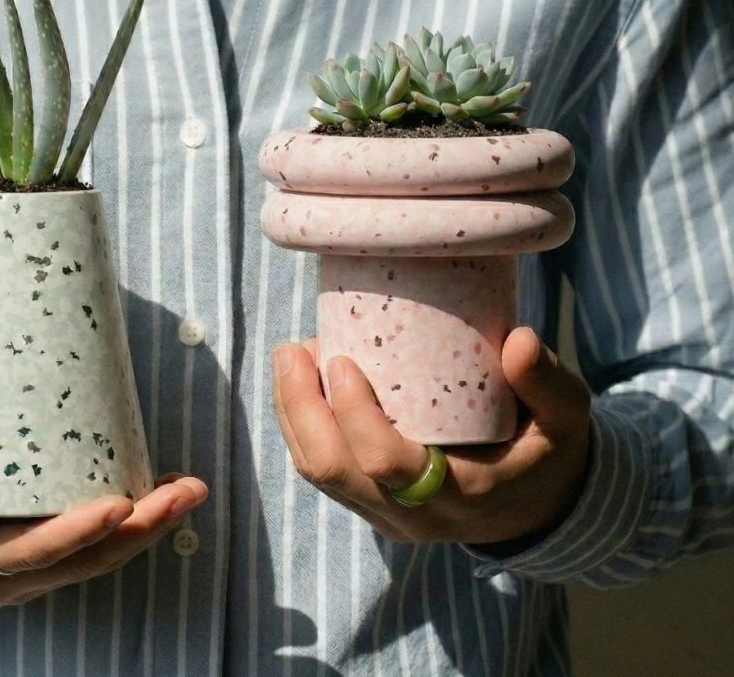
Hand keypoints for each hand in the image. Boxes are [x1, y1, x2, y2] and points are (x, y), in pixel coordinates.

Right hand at [0, 434, 207, 607]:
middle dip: (139, 530)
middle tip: (184, 491)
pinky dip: (132, 528)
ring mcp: (28, 575)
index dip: (74, 534)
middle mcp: (5, 579)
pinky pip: (94, 552)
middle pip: (84, 563)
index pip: (29, 554)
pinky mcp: (42, 562)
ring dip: (148, 529)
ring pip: (99, 562)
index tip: (117, 505)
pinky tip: (160, 494)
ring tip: (188, 489)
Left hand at [271, 327, 590, 545]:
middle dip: (301, 407)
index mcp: (459, 495)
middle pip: (333, 470)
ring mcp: (385, 517)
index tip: (340, 359)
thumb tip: (521, 339)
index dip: (352, 414)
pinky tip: (299, 384)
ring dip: (292, 414)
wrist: (535, 506)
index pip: (386, 464)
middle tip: (293, 349)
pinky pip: (320, 473)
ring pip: (317, 473)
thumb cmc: (546, 451)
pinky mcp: (369, 507)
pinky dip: (299, 427)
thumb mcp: (565, 419)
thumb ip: (548, 382)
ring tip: (290, 358)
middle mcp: (412, 516)